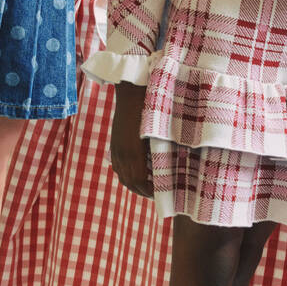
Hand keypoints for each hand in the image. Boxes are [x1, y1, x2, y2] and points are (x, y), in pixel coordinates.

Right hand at [110, 82, 152, 197]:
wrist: (131, 92)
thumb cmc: (150, 109)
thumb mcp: (158, 131)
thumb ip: (160, 151)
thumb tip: (172, 166)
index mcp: (133, 152)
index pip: (140, 182)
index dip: (150, 191)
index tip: (161, 193)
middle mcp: (122, 153)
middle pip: (130, 183)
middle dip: (143, 191)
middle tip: (157, 193)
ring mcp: (116, 149)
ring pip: (122, 176)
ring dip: (134, 185)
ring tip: (148, 185)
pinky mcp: (114, 145)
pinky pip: (117, 167)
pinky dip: (127, 175)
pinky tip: (137, 172)